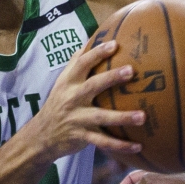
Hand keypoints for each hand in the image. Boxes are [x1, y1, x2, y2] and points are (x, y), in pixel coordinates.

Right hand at [34, 41, 144, 160]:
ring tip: (143, 116)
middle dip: (111, 77)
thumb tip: (93, 37)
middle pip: (92, 86)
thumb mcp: (63, 81)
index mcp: (68, 82)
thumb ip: (77, 61)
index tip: (115, 44)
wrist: (41, 135)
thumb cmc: (59, 102)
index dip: (97, 53)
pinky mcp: (82, 137)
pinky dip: (120, 145)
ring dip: (123, 117)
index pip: (82, 63)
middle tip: (131, 70)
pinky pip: (103, 142)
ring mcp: (77, 119)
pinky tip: (138, 146)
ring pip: (101, 117)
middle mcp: (72, 98)